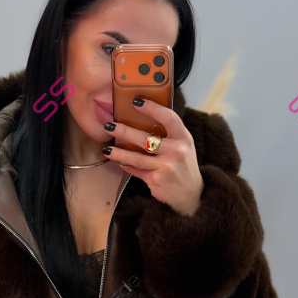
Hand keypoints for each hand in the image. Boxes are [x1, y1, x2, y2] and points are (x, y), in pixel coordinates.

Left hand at [102, 98, 203, 216]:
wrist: (191, 195)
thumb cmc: (184, 167)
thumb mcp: (184, 147)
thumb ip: (169, 135)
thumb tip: (143, 122)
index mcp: (183, 138)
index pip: (168, 118)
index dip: (152, 108)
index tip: (136, 102)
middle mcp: (176, 151)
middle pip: (145, 138)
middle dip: (124, 131)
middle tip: (110, 126)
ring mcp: (166, 166)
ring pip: (137, 157)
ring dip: (119, 153)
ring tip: (107, 150)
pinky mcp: (156, 180)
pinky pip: (137, 170)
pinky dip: (127, 166)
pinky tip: (119, 162)